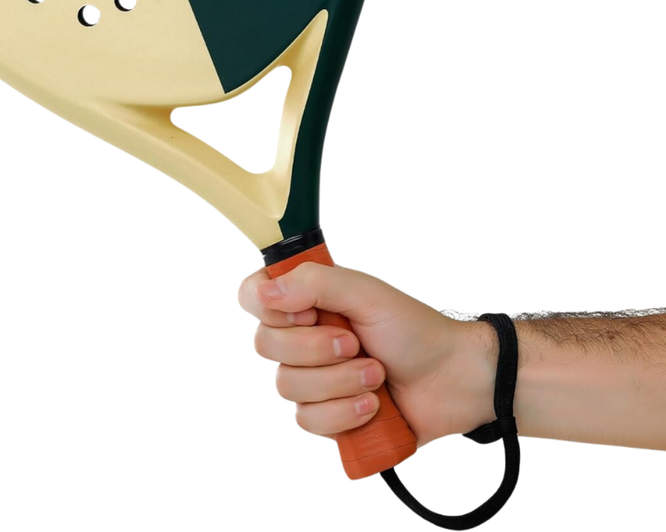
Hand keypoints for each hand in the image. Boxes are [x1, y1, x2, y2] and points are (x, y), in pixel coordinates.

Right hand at [238, 263, 496, 445]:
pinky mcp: (326, 416)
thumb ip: (313, 283)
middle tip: (356, 344)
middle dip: (316, 350)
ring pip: (287, 386)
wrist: (452, 380)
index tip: (308, 312)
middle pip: (265, 346)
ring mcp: (312, 378)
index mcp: (305, 300)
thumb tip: (265, 293)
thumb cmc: (412, 328)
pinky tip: (373, 405)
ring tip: (376, 375)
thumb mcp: (365, 292)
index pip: (252, 296)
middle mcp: (301, 337)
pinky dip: (344, 413)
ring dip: (338, 382)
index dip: (269, 309)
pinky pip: (307, 420)